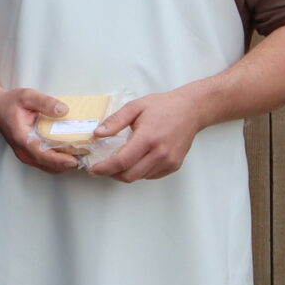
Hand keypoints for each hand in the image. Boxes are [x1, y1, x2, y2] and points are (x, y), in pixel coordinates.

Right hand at [0, 88, 80, 175]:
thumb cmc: (9, 103)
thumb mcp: (27, 96)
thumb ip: (45, 102)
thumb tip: (63, 110)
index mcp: (22, 138)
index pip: (42, 155)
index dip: (59, 160)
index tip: (74, 161)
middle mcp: (23, 151)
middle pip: (48, 165)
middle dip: (67, 164)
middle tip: (86, 157)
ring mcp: (26, 155)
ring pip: (49, 167)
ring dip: (64, 164)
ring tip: (82, 156)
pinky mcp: (30, 155)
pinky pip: (47, 163)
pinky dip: (59, 162)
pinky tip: (71, 154)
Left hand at [90, 87, 208, 181]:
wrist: (191, 110)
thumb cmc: (163, 106)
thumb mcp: (135, 107)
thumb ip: (115, 121)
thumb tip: (98, 133)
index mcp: (148, 138)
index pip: (122, 161)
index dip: (105, 168)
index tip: (94, 169)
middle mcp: (160, 153)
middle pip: (129, 175)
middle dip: (112, 174)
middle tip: (102, 167)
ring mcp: (169, 161)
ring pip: (140, 177)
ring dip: (125, 173)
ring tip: (118, 161)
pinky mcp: (174, 166)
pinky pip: (151, 176)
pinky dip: (139, 172)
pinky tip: (136, 160)